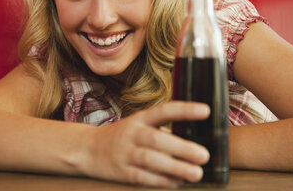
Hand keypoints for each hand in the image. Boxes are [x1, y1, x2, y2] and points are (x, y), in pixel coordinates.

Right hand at [80, 101, 209, 187]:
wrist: (87, 148)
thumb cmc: (122, 137)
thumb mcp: (139, 125)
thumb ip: (162, 131)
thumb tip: (195, 140)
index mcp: (140, 118)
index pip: (163, 110)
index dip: (184, 110)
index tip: (205, 110)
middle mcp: (132, 133)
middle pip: (157, 139)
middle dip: (181, 147)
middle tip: (204, 155)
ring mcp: (125, 152)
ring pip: (150, 160)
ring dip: (174, 167)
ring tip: (195, 173)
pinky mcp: (120, 171)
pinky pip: (142, 177)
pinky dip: (160, 181)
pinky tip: (176, 182)